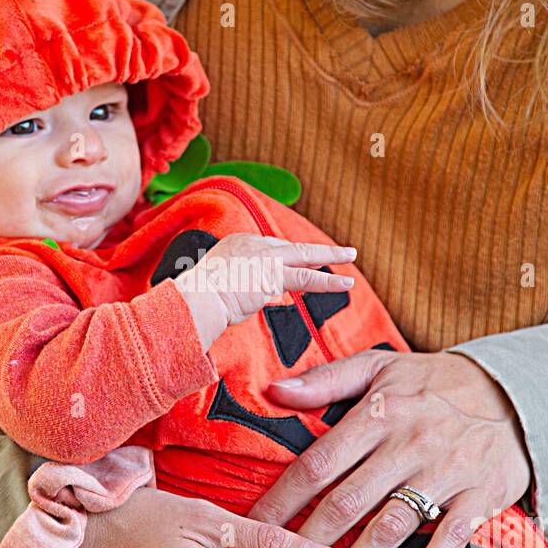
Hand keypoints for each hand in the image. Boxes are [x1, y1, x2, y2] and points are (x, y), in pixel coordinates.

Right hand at [175, 235, 355, 350]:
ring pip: (305, 256)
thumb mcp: (214, 287)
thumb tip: (235, 303)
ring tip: (352, 256)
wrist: (195, 300)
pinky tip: (346, 283)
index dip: (285, 258)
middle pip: (291, 246)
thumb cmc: (197, 300)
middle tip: (340, 249)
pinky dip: (328, 282)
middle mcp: (252, 244)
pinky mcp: (273, 275)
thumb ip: (232, 289)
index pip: (269, 249)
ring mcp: (264, 257)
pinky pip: (307, 278)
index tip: (296, 263)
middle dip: (316, 249)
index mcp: (237, 243)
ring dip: (331, 257)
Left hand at [250, 350, 532, 547]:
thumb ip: (326, 380)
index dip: (281, 503)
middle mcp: (409, 443)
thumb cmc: (434, 383)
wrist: (516, 391)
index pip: (318, 464)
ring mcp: (448, 471)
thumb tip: (274, 389)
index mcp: (378, 412)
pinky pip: (451, 540)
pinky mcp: (483, 495)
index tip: (251, 536)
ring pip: (390, 529)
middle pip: (346, 504)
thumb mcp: (379, 366)